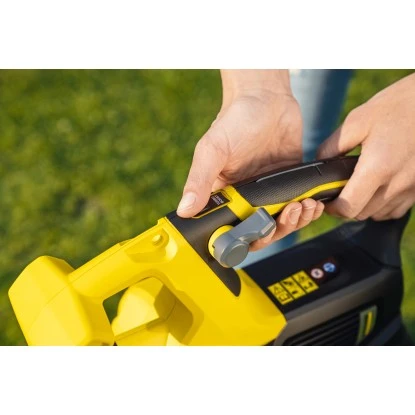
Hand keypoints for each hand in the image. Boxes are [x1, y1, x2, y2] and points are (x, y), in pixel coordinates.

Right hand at [177, 70, 324, 249]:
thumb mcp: (212, 150)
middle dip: (276, 231)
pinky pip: (300, 208)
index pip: (230, 231)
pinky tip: (312, 203)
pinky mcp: (289, 185)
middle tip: (287, 214)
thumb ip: (199, 180)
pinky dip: (308, 212)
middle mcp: (246, 199)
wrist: (266, 99)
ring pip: (283, 224)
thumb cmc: (234, 120)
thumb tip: (184, 210)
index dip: (244, 241)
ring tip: (303, 206)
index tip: (256, 233)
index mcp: (224, 197)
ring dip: (296, 222)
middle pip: (261, 234)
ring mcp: (269, 194)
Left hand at [318, 73, 414, 220]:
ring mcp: (412, 188)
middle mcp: (397, 183)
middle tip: (339, 190)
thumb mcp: (357, 121)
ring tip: (359, 186)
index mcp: (377, 168)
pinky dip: (383, 205)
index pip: (349, 207)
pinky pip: (396, 209)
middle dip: (346, 206)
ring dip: (365, 206)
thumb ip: (332, 146)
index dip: (333, 208)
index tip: (327, 200)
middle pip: (362, 213)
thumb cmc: (396, 106)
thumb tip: (319, 164)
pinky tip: (378, 187)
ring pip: (379, 214)